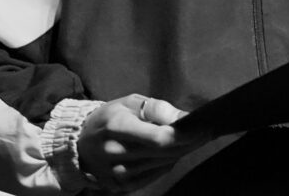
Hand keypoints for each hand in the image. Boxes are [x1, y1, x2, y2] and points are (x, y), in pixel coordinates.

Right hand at [77, 93, 200, 192]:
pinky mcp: (121, 186)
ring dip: (182, 152)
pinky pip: (154, 175)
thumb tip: (184, 118)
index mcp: (118, 128)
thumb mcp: (130, 102)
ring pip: (162, 164)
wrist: (80, 144)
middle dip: (190, 141)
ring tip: (197, 139)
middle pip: (164, 152)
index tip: (204, 126)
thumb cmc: (110, 117)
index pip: (160, 138)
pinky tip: (176, 152)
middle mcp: (117, 154)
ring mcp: (117, 174)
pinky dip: (168, 163)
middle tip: (207, 130)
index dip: (185, 134)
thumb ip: (158, 109)